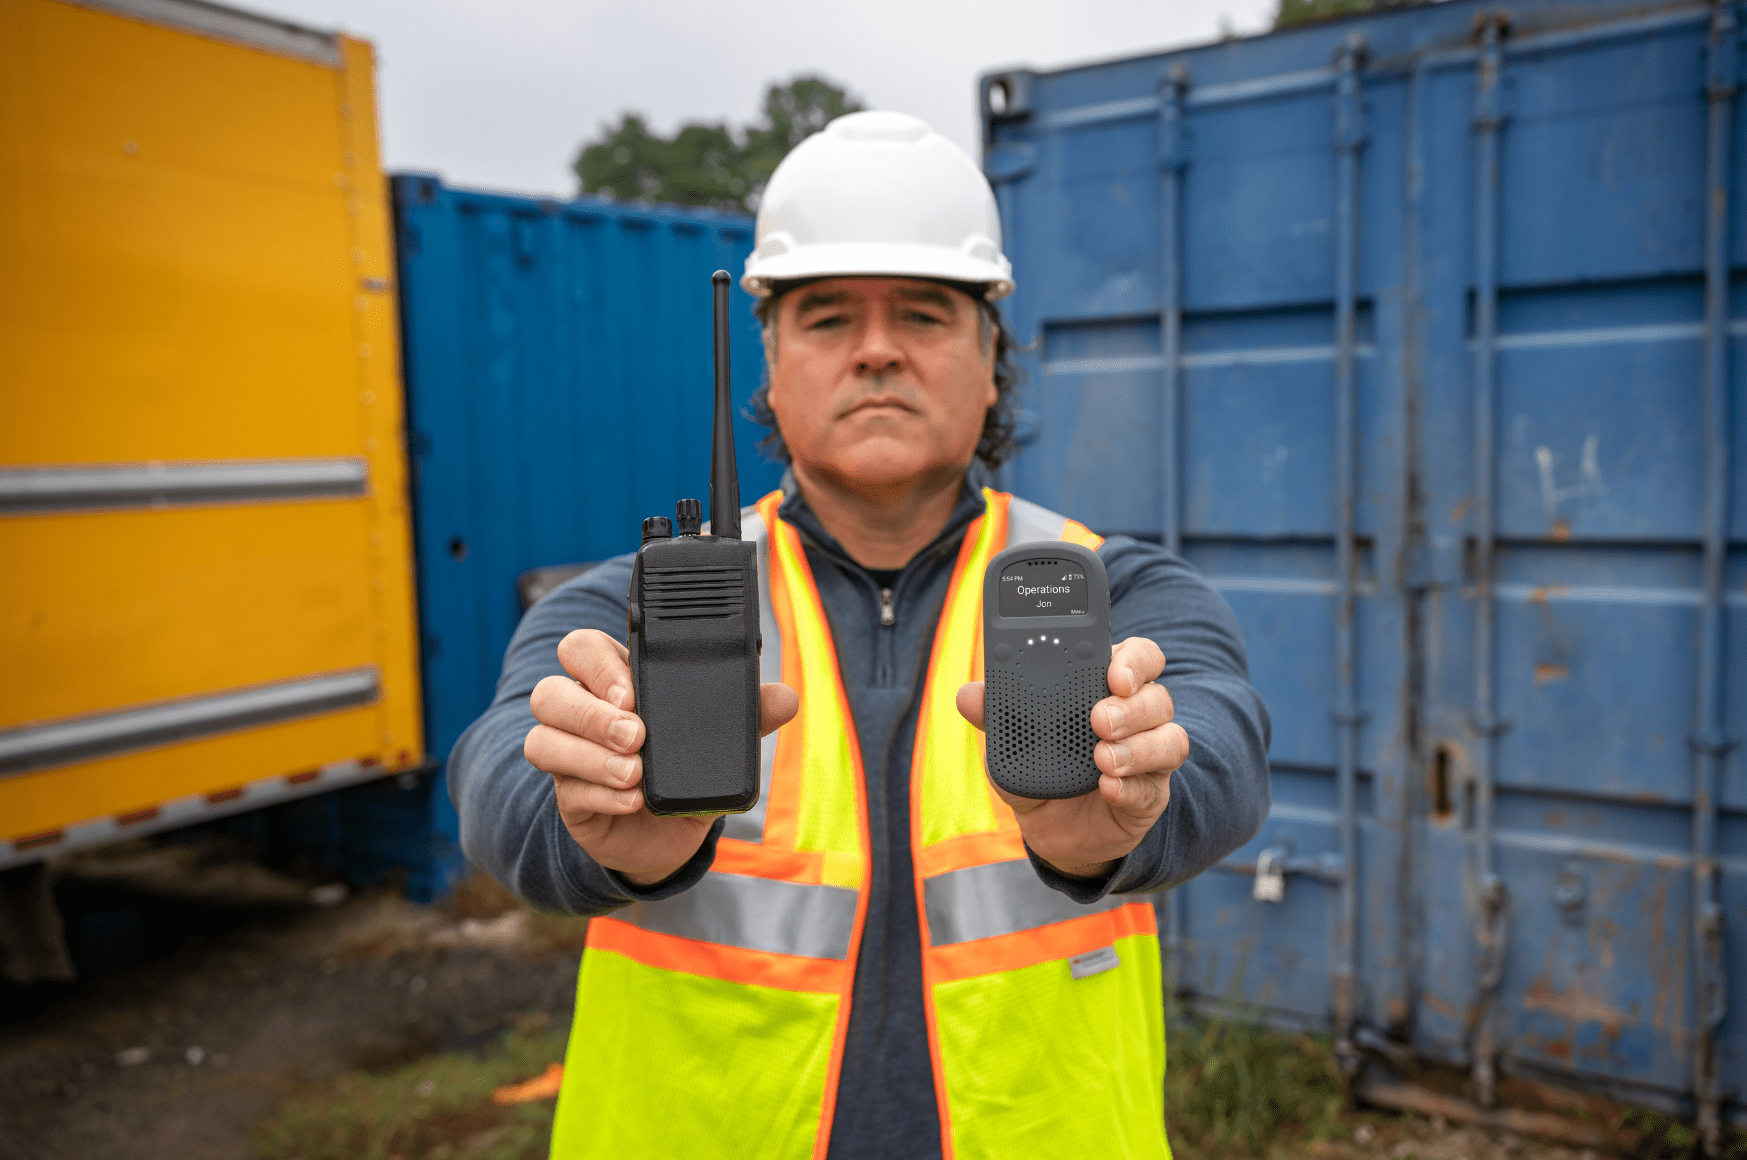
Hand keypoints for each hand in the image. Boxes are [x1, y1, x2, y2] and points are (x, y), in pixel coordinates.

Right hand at [525, 629, 798, 885]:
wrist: (667, 835)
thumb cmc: (684, 769)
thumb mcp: (718, 741)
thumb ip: (748, 714)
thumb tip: (785, 698)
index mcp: (614, 681)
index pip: (582, 649)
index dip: (599, 665)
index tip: (632, 693)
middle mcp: (581, 712)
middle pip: (549, 692)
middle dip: (590, 712)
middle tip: (635, 734)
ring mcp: (569, 755)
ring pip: (542, 739)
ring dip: (589, 755)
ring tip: (635, 772)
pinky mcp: (569, 797)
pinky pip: (565, 789)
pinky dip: (601, 794)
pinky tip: (633, 801)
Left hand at [955, 637, 1187, 879]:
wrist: (1053, 832)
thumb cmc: (1039, 770)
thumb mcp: (1011, 742)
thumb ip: (995, 715)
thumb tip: (968, 695)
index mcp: (1104, 688)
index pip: (1135, 658)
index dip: (1132, 660)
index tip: (1113, 671)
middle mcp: (1135, 717)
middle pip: (1157, 695)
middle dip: (1132, 706)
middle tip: (1100, 720)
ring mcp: (1148, 756)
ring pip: (1169, 738)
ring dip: (1138, 747)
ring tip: (1103, 759)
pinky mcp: (1150, 795)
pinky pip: (1154, 787)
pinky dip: (1131, 786)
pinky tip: (1109, 787)